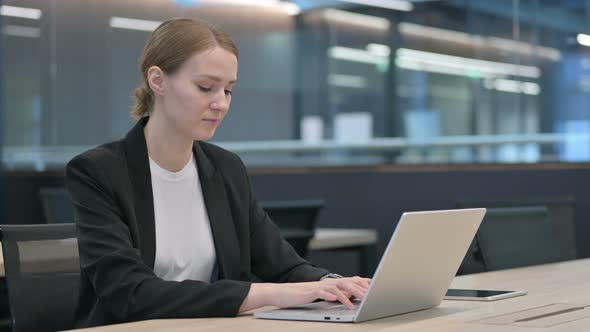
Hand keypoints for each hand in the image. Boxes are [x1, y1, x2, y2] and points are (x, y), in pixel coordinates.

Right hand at [239, 276, 370, 311]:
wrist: (281, 292)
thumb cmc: (299, 295)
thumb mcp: (319, 295)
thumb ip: (332, 294)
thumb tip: (347, 298)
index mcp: (329, 283)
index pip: (350, 280)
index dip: (362, 282)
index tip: (375, 286)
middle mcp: (326, 282)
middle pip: (347, 283)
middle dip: (361, 288)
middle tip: (372, 295)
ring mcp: (319, 286)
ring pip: (338, 287)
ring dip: (350, 294)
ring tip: (360, 300)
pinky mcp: (311, 291)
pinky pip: (324, 293)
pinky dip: (333, 296)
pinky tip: (340, 301)